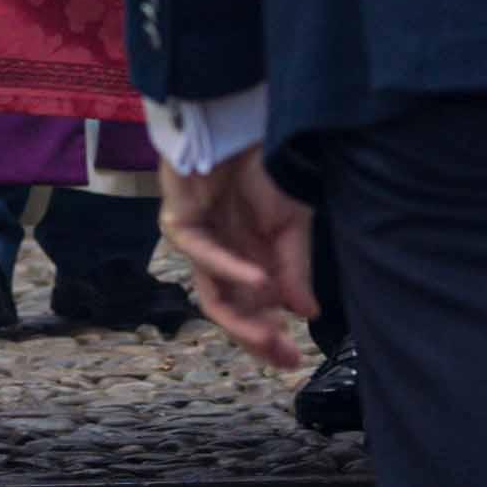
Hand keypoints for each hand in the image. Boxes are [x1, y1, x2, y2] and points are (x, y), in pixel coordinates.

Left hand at [161, 147, 320, 372]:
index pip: (253, 312)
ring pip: (213, 295)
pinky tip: (260, 281)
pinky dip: (233, 269)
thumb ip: (296, 270)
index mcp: (245, 263)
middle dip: (257, 338)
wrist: (236, 126)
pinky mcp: (179, 224)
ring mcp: (196, 245)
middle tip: (284, 358)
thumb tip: (307, 314)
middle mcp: (219, 261)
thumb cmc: (262, 171)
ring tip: (272, 333)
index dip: (271, 338)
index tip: (295, 360)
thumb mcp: (292, 225)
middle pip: (231, 312)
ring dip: (243, 317)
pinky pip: (204, 254)